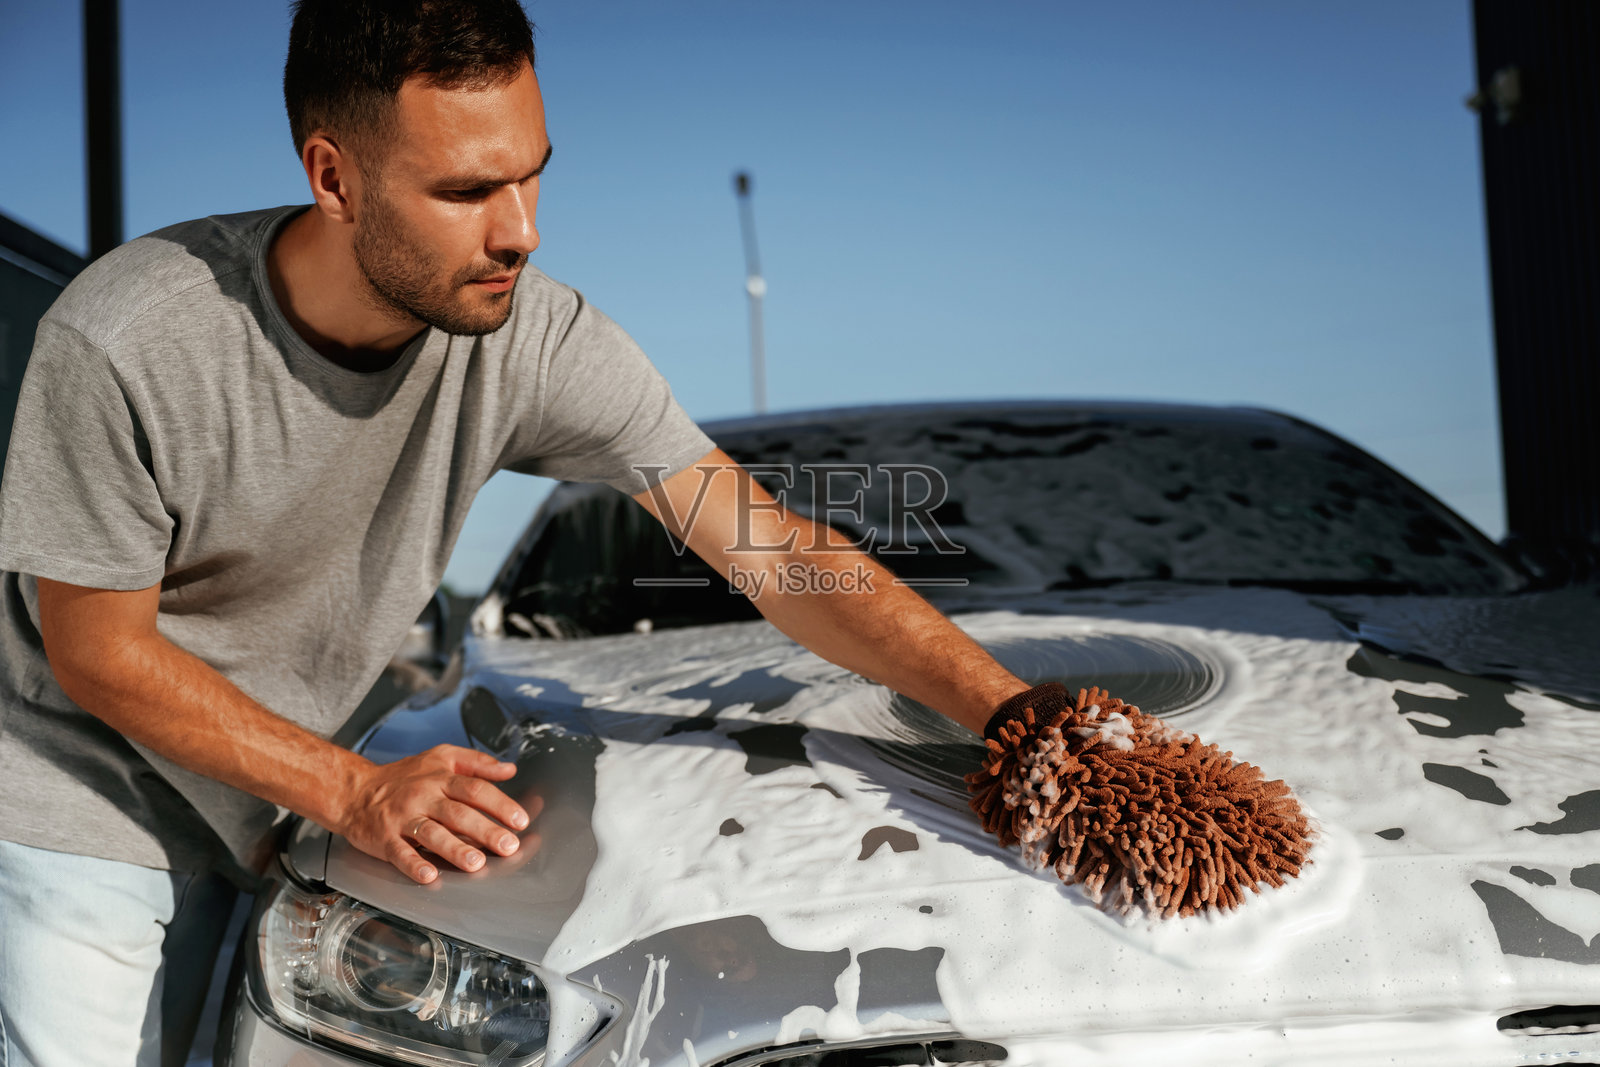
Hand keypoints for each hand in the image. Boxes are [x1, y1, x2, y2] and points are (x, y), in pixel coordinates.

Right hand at [336, 744, 531, 883]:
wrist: (355, 790)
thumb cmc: (402, 777)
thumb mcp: (440, 757)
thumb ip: (476, 762)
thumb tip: (509, 769)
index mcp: (440, 778)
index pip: (475, 789)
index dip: (500, 804)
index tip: (520, 820)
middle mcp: (423, 797)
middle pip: (458, 813)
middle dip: (486, 830)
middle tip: (508, 845)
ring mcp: (403, 818)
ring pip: (432, 833)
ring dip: (455, 849)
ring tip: (476, 863)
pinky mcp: (385, 838)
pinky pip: (400, 852)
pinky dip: (414, 864)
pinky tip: (429, 874)